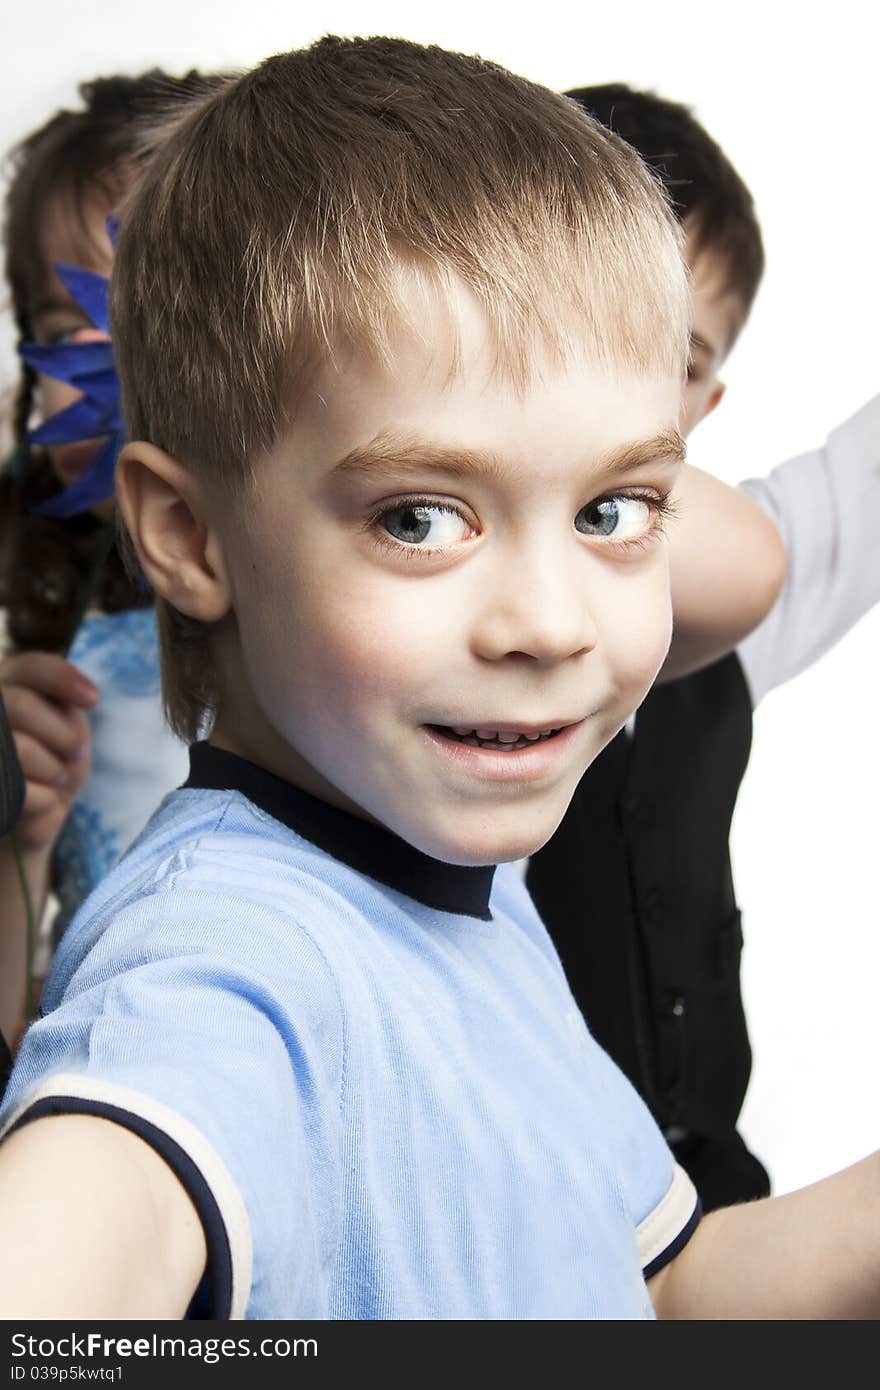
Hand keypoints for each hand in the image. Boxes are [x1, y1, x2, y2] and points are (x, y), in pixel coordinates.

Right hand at [0, 652, 97, 852]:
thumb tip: (81, 699)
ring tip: (57, 779)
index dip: (62, 678)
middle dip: (62, 734)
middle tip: (75, 754)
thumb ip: (63, 705)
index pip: (29, 667)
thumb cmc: (50, 765)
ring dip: (53, 769)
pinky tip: (45, 802)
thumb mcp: (65, 728)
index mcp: (4, 684)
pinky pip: (17, 791)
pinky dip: (44, 801)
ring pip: (17, 748)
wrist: (31, 820)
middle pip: (20, 705)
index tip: (93, 699)